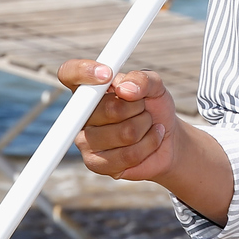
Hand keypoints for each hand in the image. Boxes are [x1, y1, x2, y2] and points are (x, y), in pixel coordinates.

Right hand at [56, 59, 235, 222]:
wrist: (168, 140)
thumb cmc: (158, 108)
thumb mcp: (157, 88)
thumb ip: (143, 81)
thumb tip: (125, 85)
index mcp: (90, 90)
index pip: (70, 75)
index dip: (84, 73)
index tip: (110, 75)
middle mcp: (81, 115)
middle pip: (98, 109)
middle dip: (133, 109)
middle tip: (145, 110)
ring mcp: (86, 141)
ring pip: (114, 134)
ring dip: (143, 131)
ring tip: (151, 129)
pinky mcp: (98, 165)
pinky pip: (118, 159)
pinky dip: (143, 151)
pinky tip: (149, 145)